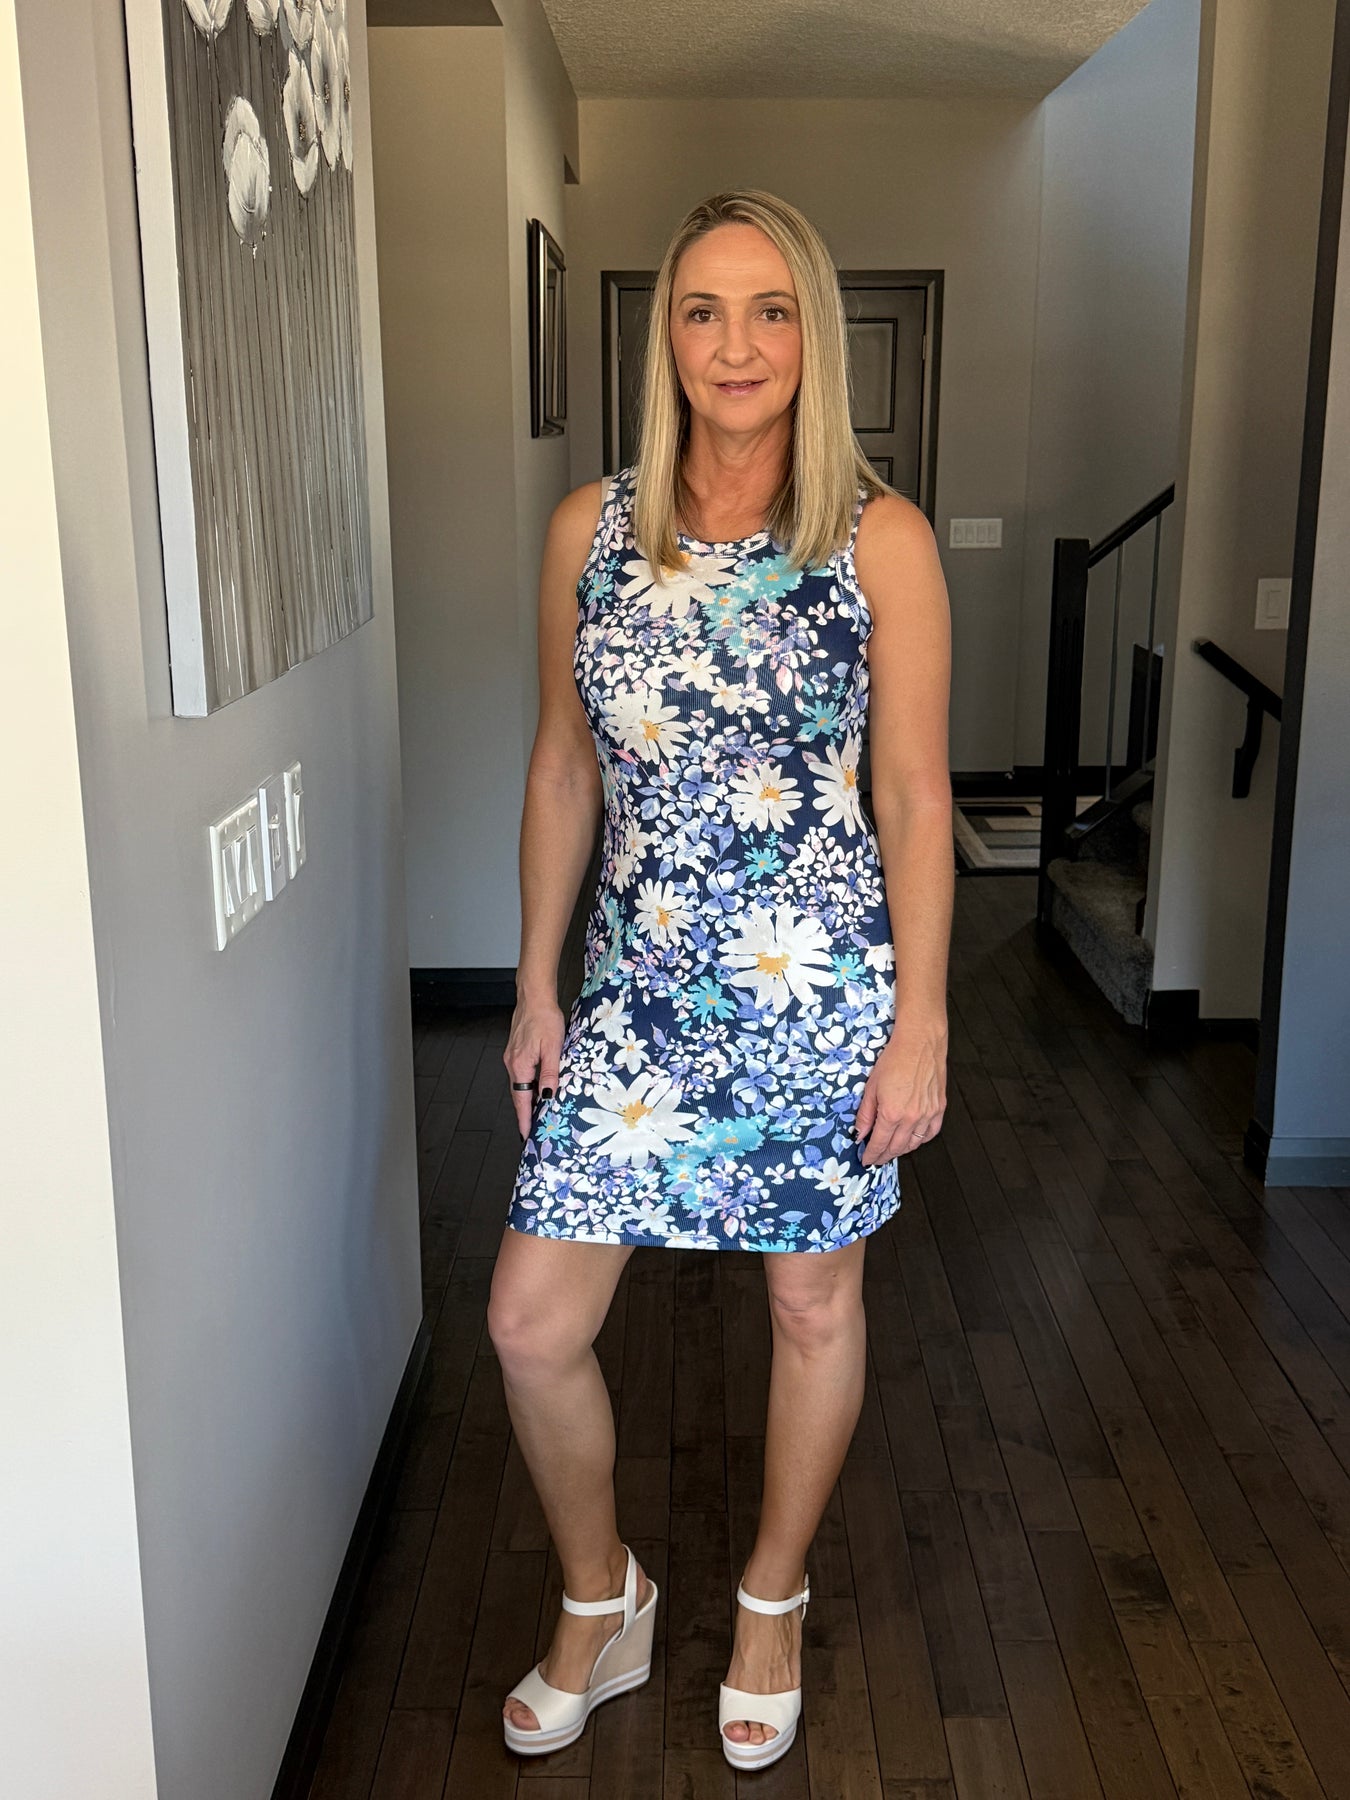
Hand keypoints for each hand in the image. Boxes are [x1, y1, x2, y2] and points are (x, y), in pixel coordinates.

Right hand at [503, 995, 565, 1139]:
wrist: (534, 996)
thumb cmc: (544, 1017)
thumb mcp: (553, 1047)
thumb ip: (550, 1072)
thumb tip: (549, 1095)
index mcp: (520, 1065)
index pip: (522, 1100)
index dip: (525, 1119)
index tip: (526, 1135)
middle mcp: (512, 1063)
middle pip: (519, 1095)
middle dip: (525, 1114)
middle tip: (532, 1130)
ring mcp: (512, 1057)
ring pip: (520, 1084)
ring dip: (527, 1100)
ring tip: (536, 1114)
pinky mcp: (516, 1050)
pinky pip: (521, 1074)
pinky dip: (527, 1086)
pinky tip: (536, 1088)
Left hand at [854, 1012, 947, 1165]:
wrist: (920, 1043)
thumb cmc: (895, 1059)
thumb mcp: (871, 1087)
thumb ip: (866, 1114)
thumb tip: (860, 1134)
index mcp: (892, 1113)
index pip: (879, 1143)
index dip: (872, 1155)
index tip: (867, 1160)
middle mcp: (912, 1118)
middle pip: (897, 1147)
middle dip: (884, 1156)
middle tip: (877, 1158)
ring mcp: (928, 1114)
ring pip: (914, 1143)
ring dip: (902, 1150)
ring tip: (892, 1150)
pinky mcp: (939, 1108)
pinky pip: (931, 1133)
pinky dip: (921, 1140)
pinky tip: (913, 1139)